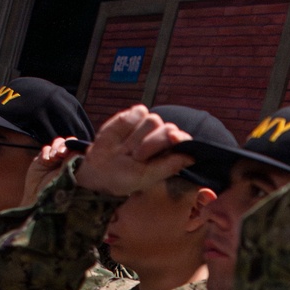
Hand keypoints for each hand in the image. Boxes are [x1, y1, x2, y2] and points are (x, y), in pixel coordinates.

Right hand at [19, 137, 80, 206]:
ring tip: (53, 158)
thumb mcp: (69, 176)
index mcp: (75, 163)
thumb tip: (77, 149)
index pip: (79, 148)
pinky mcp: (42, 159)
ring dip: (56, 147)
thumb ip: (73, 162)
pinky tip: (46, 161)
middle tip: (61, 153)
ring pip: (58, 143)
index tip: (72, 152)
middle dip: (65, 145)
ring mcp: (54, 159)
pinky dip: (46, 152)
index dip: (75, 146)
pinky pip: (46, 149)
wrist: (39, 198)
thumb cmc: (58, 191)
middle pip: (68, 143)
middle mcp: (66, 159)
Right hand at [74, 105, 194, 195]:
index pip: (183, 140)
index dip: (180, 140)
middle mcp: (162, 137)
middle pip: (168, 129)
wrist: (97, 169)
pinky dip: (128, 124)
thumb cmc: (124, 177)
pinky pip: (138, 112)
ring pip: (153, 120)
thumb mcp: (146, 178)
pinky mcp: (133, 116)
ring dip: (137, 137)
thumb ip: (169, 166)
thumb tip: (192, 157)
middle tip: (136, 157)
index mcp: (170, 153)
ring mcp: (148, 126)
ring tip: (127, 150)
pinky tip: (121, 137)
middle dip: (151, 144)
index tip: (173, 140)